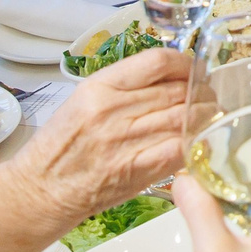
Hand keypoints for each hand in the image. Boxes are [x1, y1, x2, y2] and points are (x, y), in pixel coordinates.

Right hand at [6, 45, 194, 219]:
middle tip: (208, 94)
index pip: (157, 62)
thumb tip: (170, 76)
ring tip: (208, 114)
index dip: (185, 62)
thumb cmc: (61, 146)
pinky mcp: (136, 170)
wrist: (41, 189)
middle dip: (200, 90)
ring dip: (204, 114)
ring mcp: (126, 141)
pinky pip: (179, 148)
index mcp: (99, 87)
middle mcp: (113, 110)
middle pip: (177, 90)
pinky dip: (196, 141)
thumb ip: (125, 86)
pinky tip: (200, 139)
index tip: (194, 68)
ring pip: (184, 117)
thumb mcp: (84, 100)